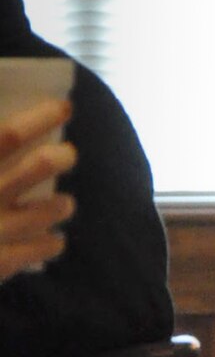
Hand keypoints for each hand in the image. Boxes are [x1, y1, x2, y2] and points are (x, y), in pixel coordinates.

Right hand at [0, 98, 75, 279]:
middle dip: (59, 157)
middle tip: (67, 155)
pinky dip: (50, 242)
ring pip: (49, 209)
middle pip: (37, 166)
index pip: (7, 137)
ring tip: (64, 203)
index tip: (63, 107)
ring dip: (60, 204)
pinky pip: (40, 248)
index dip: (38, 119)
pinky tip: (52, 239)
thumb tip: (6, 137)